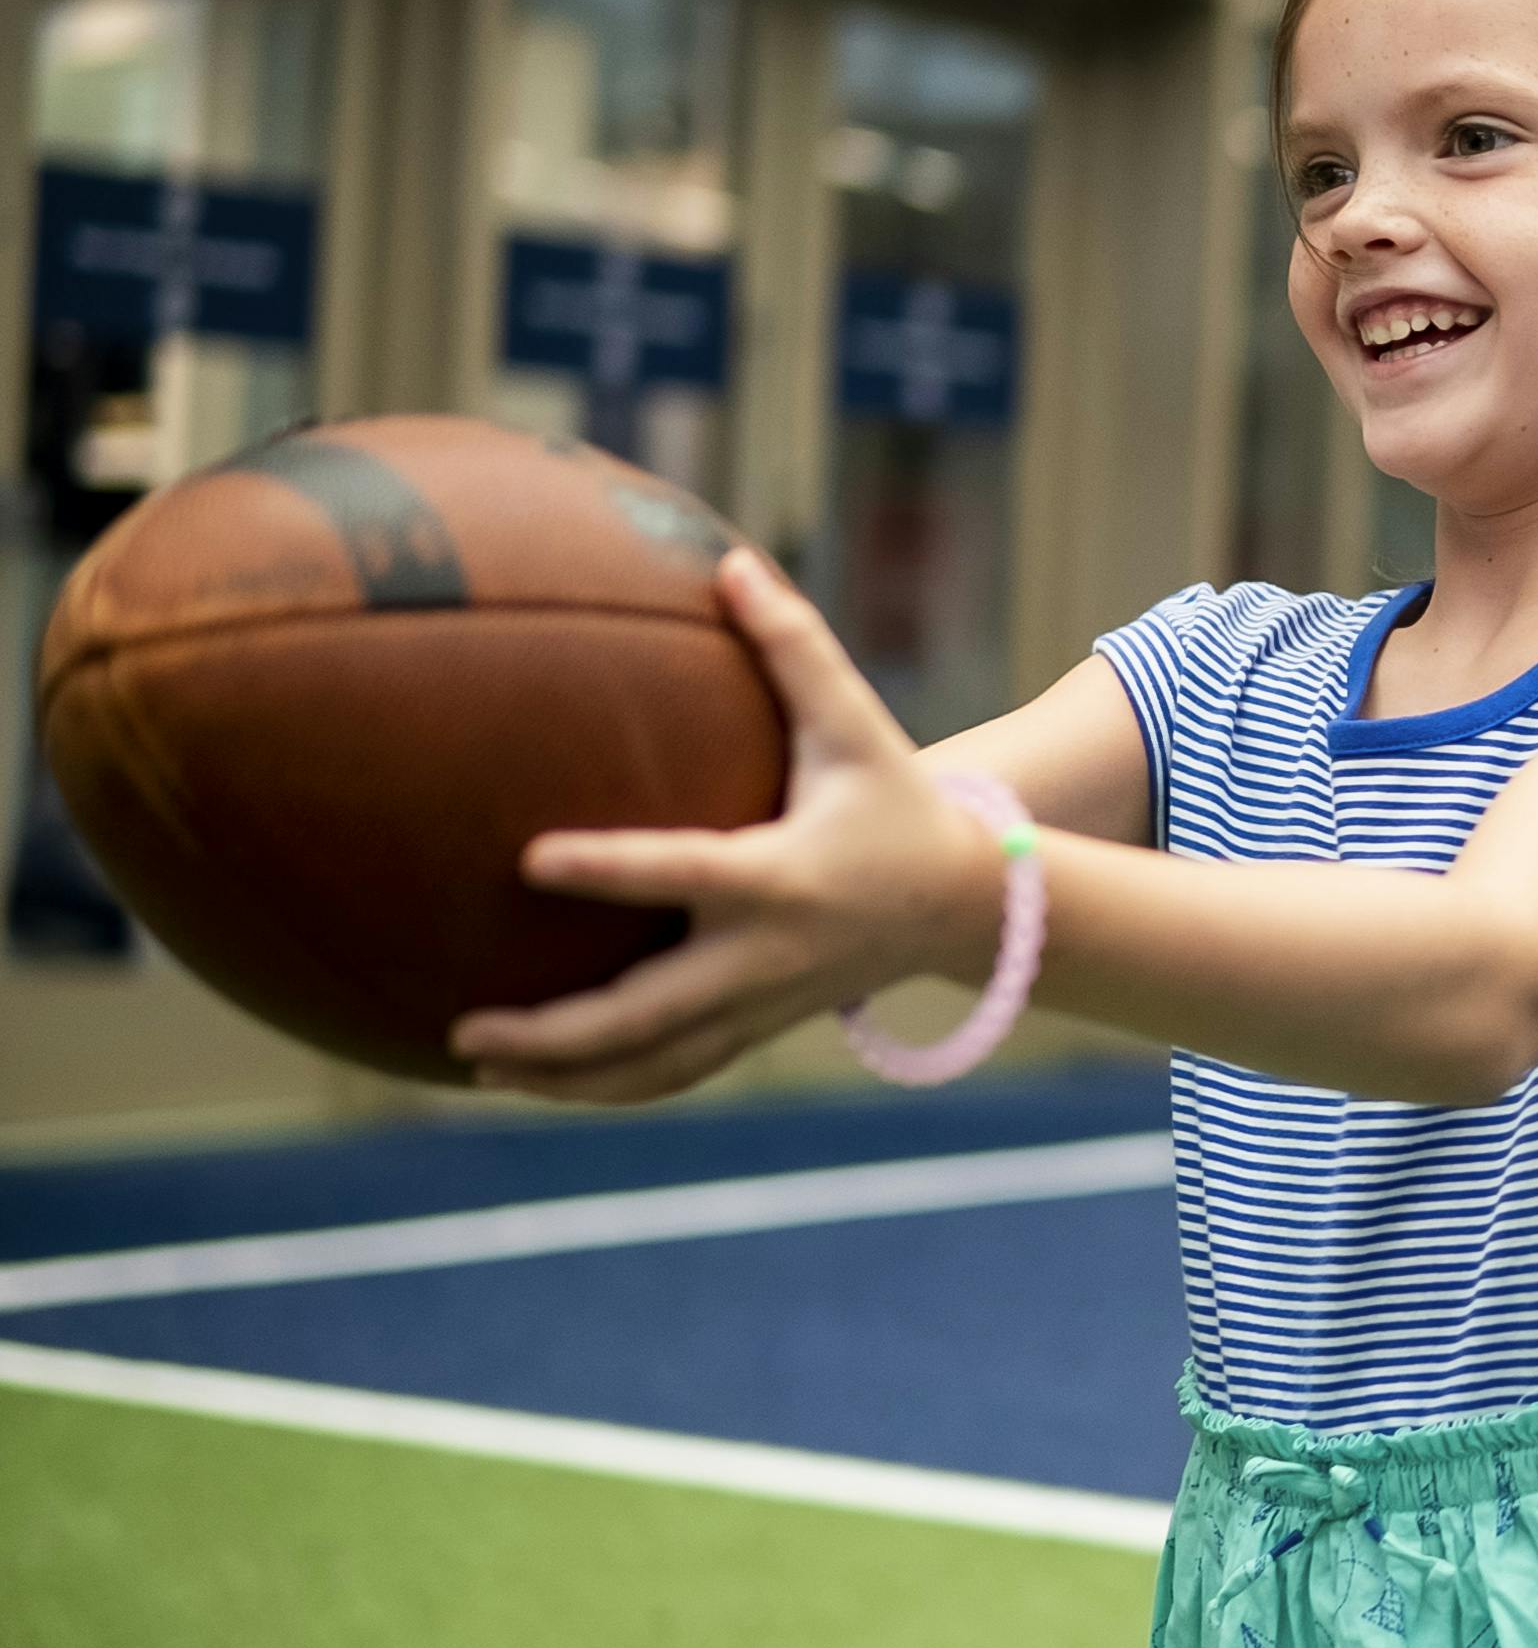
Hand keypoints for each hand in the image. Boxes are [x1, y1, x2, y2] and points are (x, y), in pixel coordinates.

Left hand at [450, 549, 1004, 1103]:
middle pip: (650, 1015)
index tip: (529, 859)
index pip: (684, 874)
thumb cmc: (897, 800)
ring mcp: (762, 1005)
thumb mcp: (855, 723)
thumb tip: (728, 559)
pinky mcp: (758, 1029)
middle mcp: (766, 955)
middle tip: (463, 1025)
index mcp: (781, 876)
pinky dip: (606, 1087)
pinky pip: (673, 1072)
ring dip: (566, 1079)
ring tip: (477, 1064)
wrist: (964, 904)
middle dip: (556, 1034)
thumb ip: (794, 645)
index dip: (609, 869)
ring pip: (654, 1064)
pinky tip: (539, 1081)